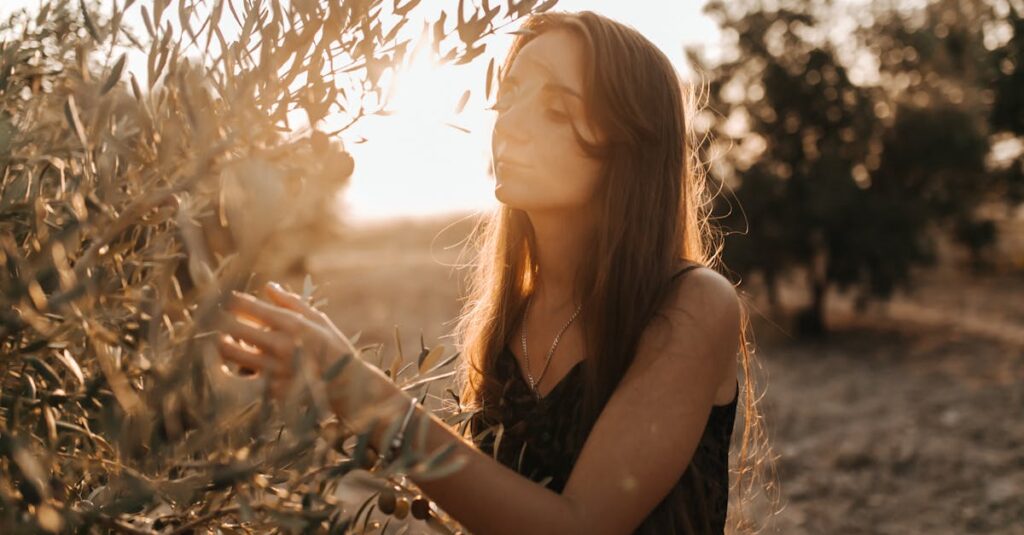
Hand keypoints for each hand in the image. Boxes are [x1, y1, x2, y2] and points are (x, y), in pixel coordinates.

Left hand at [215, 281, 351, 401]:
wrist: (348, 386)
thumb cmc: (333, 348)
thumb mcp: (319, 320)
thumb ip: (291, 303)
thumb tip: (268, 286)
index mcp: (292, 324)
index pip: (247, 307)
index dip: (231, 302)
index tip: (228, 302)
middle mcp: (281, 345)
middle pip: (232, 328)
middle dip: (220, 322)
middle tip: (216, 321)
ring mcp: (276, 369)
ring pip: (231, 354)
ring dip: (223, 346)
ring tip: (224, 342)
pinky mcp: (272, 390)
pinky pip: (242, 378)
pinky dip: (235, 370)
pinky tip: (236, 365)